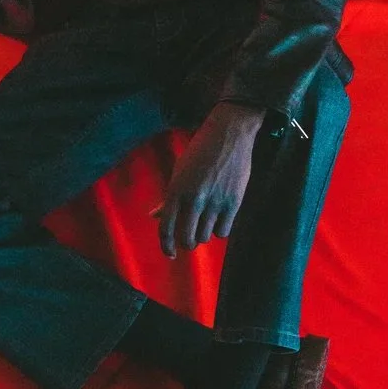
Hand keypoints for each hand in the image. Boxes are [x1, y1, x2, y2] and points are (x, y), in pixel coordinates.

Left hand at [151, 104, 265, 257]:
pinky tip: (219, 220)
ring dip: (203, 235)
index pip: (166, 228)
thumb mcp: (179, 172)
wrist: (228, 134)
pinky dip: (219, 230)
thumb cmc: (200, 151)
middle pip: (187, 238)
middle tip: (189, 239)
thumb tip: (154, 216)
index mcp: (176, 190)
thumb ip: (169, 198)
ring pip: (204, 236)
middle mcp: (194, 198)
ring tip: (205, 224)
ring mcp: (214, 201)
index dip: (166, 246)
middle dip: (186, 243)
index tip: (170, 253)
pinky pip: (223, 231)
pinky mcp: (233, 202)